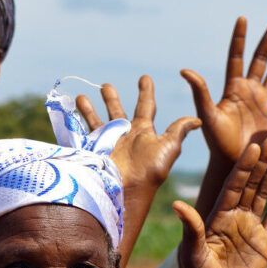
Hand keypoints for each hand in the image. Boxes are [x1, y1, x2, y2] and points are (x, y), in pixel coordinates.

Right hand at [75, 75, 200, 194]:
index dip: (146, 91)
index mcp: (143, 131)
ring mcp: (108, 142)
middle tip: (105, 85)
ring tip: (80, 96)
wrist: (127, 190)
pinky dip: (75, 121)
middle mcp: (125, 134)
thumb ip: (179, 130)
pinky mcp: (94, 149)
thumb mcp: (169, 147)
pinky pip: (82, 131)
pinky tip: (68, 112)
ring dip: (89, 108)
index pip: (146, 105)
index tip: (144, 77)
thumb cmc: (151, 170)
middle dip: (111, 98)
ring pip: (96, 120)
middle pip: (117, 111)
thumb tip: (198, 120)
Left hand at [176, 136, 266, 267]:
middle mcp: (233, 217)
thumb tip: (178, 205)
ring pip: (264, 195)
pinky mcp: (263, 242)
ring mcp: (249, 228)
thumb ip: (191, 229)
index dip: (244, 167)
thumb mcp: (192, 254)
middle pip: (250, 184)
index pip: (233, 186)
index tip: (254, 147)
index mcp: (217, 217)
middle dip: (261, 162)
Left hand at [181, 15, 266, 166]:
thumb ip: (200, 92)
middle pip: (260, 57)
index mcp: (233, 87)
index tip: (243, 18)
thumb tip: (184, 70)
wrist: (234, 161)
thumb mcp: (207, 115)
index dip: (239, 38)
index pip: (236, 56)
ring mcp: (261, 100)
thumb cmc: (217, 141)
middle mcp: (248, 90)